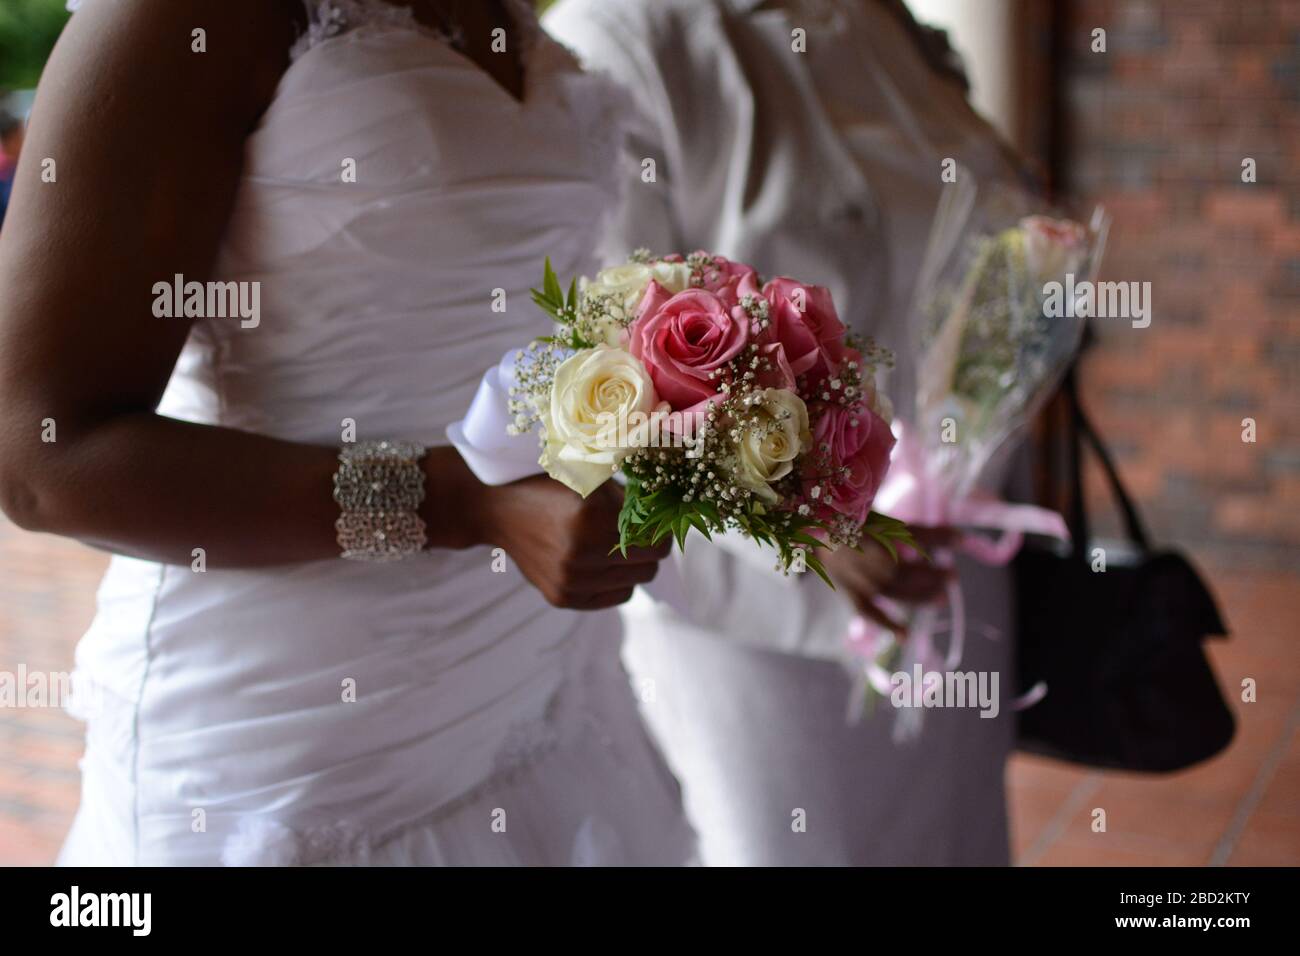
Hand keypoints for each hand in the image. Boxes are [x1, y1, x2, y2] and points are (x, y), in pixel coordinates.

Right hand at [475, 476, 668, 609]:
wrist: (498, 513)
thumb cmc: (549, 487)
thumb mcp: (589, 478)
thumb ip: (628, 497)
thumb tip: (669, 512)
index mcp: (590, 516)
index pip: (655, 537)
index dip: (662, 527)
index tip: (658, 520)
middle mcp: (579, 552)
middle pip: (651, 562)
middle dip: (652, 546)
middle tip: (643, 532)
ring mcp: (570, 580)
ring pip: (636, 582)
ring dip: (635, 564)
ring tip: (620, 545)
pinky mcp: (562, 598)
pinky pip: (617, 597)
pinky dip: (619, 581)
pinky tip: (604, 562)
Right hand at [821, 525, 957, 632]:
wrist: (811, 527)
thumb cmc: (850, 516)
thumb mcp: (877, 512)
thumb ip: (907, 527)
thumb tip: (950, 537)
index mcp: (866, 525)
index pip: (909, 534)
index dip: (937, 537)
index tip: (963, 539)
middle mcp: (858, 550)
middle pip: (899, 567)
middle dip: (928, 574)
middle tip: (952, 577)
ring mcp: (850, 573)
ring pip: (888, 588)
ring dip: (917, 595)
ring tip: (942, 598)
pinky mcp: (846, 588)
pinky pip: (865, 608)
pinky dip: (884, 622)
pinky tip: (904, 635)